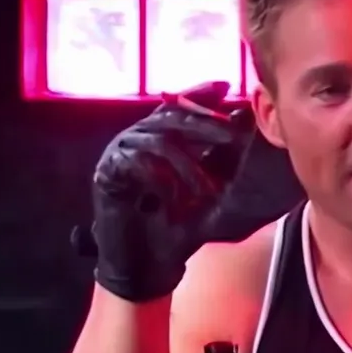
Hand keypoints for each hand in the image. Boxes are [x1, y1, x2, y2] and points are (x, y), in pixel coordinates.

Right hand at [88, 81, 252, 301]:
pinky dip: (162, 180)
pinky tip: (175, 199)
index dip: (199, 93)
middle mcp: (136, 138)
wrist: (150, 265)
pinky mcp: (106, 174)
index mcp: (159, 136)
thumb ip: (226, 155)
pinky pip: (138, 163)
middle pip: (171, 115)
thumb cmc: (180, 225)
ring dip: (190, 165)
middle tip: (231, 133)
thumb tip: (245, 116)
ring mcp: (118, 153)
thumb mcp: (212, 187)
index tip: (224, 87)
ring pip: (159, 141)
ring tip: (209, 191)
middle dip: (205, 123)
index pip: (178, 105)